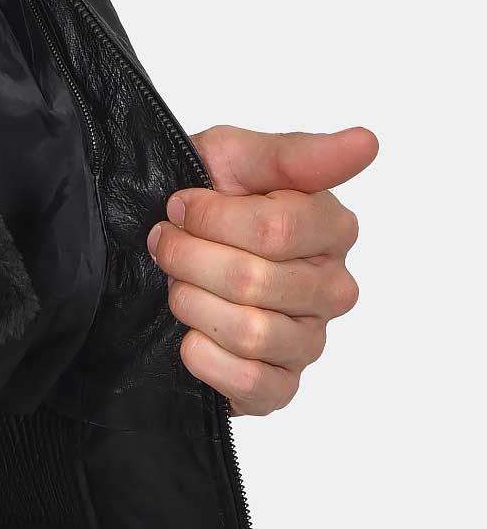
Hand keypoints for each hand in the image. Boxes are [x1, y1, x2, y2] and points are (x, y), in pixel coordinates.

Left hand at [146, 123, 375, 412]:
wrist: (162, 246)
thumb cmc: (204, 194)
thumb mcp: (236, 156)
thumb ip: (298, 155)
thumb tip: (366, 142)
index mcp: (331, 227)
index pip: (274, 231)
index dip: (209, 217)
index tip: (182, 204)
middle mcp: (333, 288)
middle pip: (253, 281)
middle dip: (190, 258)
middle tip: (168, 243)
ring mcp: (310, 342)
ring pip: (251, 332)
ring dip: (191, 303)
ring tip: (179, 284)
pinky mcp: (280, 387)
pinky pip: (251, 385)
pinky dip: (206, 359)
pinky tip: (191, 334)